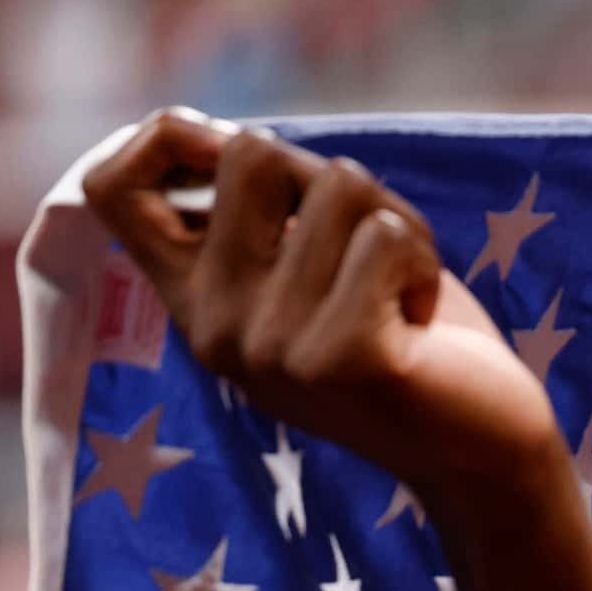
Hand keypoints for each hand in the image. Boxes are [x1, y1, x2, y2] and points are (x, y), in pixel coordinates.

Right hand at [82, 109, 562, 507]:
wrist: (482, 457)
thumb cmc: (407, 342)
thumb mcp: (314, 270)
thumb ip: (265, 209)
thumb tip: (220, 133)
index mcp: (196, 304)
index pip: (109, 187)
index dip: (166, 139)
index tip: (235, 155)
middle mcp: (216, 328)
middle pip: (249, 151)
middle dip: (330, 177)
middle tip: (367, 251)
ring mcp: (272, 347)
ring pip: (338, 182)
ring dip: (396, 224)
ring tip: (402, 296)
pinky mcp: (341, 356)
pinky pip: (387, 235)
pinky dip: (425, 260)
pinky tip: (419, 324)